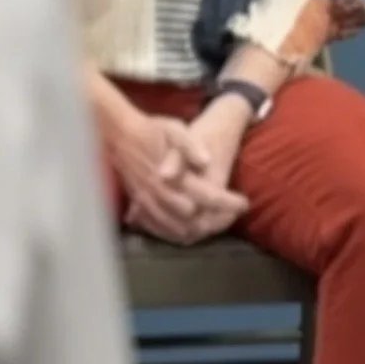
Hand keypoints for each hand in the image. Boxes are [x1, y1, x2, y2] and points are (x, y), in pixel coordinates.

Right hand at [106, 109, 248, 244]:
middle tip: (232, 215)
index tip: (244, 203)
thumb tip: (206, 161)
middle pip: (196, 222)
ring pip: (178, 232)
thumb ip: (191, 145)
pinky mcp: (140, 207)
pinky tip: (189, 229)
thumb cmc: (151, 130)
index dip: (230, 204)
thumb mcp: (174, 128)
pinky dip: (178, 235)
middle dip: (218, 222)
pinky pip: (160, 231)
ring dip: (200, 232)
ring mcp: (149, 205)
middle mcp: (162, 196)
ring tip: (216, 223)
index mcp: (175, 178)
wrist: (120, 135)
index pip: (209, 198)